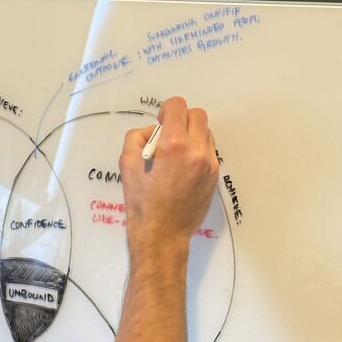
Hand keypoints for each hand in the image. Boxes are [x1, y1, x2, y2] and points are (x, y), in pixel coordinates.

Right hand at [119, 96, 218, 258]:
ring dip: (191, 135)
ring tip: (175, 154)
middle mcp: (196, 152)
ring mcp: (209, 164)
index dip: (166, 110)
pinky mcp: (214, 176)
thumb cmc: (143, 205)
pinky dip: (197, 151)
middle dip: (181, 119)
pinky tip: (182, 168)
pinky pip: (209, 150)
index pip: (178, 106)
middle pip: (197, 114)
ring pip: (206, 132)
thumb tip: (150, 131)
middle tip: (167, 136)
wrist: (162, 235)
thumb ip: (136, 138)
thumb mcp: (126, 166)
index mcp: (173, 146)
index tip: (160, 124)